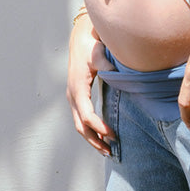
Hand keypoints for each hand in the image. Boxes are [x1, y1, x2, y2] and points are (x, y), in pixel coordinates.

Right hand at [66, 13, 114, 154]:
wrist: (80, 39)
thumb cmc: (91, 46)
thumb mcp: (99, 55)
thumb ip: (107, 65)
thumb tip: (117, 75)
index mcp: (78, 89)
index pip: (87, 116)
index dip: (100, 128)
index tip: (113, 135)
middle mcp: (72, 95)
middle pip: (81, 126)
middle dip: (94, 140)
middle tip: (110, 151)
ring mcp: (72, 97)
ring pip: (79, 125)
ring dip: (92, 138)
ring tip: (107, 149)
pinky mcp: (76, 96)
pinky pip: (81, 118)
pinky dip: (90, 129)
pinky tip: (101, 134)